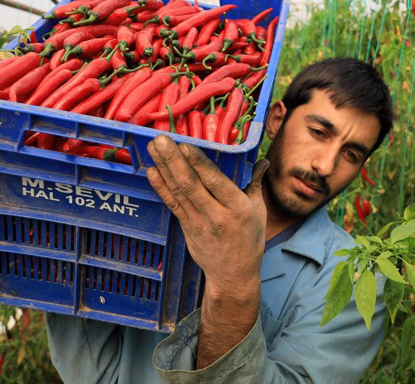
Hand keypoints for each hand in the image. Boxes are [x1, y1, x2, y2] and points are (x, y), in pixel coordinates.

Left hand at [146, 135, 269, 291]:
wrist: (233, 274)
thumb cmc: (249, 240)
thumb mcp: (259, 211)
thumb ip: (256, 183)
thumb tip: (263, 160)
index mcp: (238, 208)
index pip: (215, 182)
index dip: (199, 164)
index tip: (186, 145)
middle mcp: (216, 215)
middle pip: (191, 184)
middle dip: (174, 159)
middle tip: (161, 139)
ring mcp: (198, 222)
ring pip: (178, 191)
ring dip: (164, 167)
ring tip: (153, 148)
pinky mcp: (186, 227)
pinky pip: (172, 204)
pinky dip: (161, 187)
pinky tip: (152, 172)